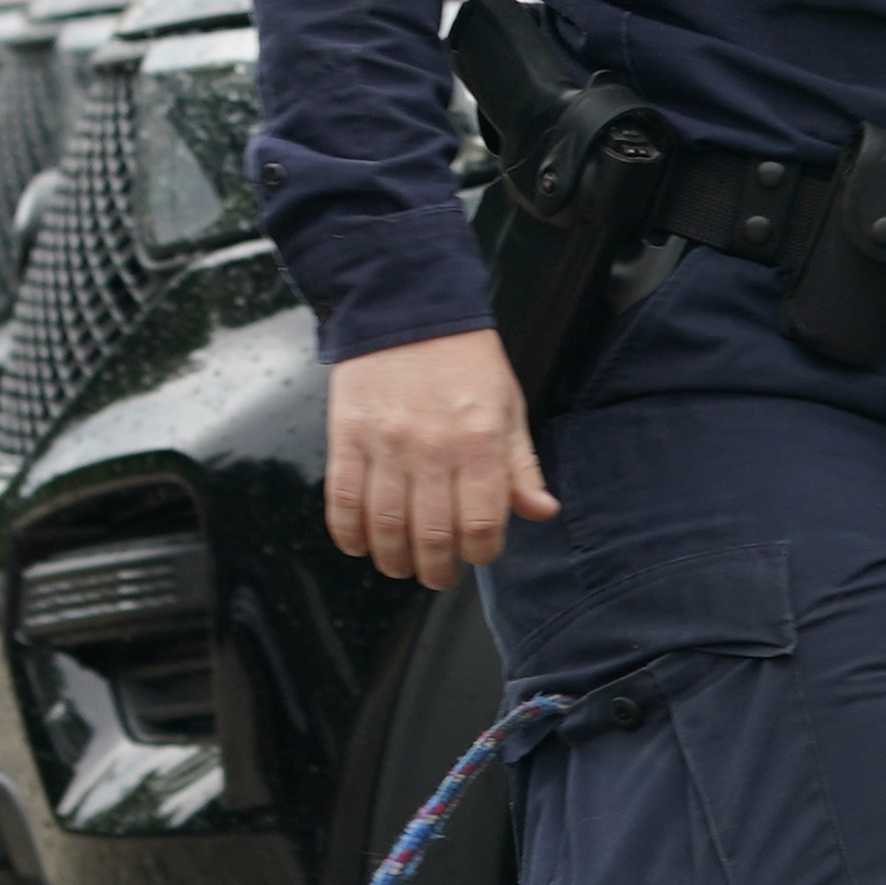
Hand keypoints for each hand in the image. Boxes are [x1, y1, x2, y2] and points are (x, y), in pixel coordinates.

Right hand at [324, 328, 554, 587]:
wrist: (407, 308)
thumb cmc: (463, 361)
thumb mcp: (509, 408)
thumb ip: (521, 466)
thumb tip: (542, 511)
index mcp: (480, 441)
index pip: (484, 523)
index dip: (482, 553)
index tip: (479, 555)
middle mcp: (432, 447)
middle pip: (431, 535)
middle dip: (436, 570)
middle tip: (438, 575)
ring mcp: (385, 444)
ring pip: (385, 526)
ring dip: (393, 559)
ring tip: (401, 566)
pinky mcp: (346, 437)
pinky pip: (343, 500)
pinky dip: (349, 533)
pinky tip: (360, 544)